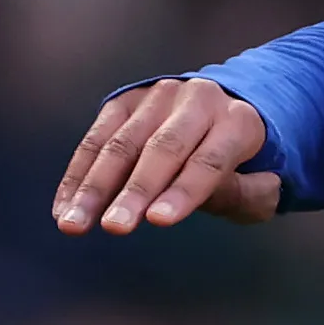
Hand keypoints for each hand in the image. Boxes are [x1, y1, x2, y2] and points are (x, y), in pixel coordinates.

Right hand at [52, 79, 277, 235]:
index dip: (184, 191)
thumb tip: (208, 196)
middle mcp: (196, 99)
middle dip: (135, 191)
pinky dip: (78, 177)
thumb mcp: (259, 185)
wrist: (219, 115)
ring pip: (120, 144)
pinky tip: (64, 209)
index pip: (209, 159)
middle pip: (161, 149)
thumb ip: (245, 194)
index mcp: (238, 120)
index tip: (157, 221)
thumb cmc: (242, 166)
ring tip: (73, 224)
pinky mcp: (124, 101)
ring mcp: (157, 96)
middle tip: (114, 228)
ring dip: (94, 187)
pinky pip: (95, 140)